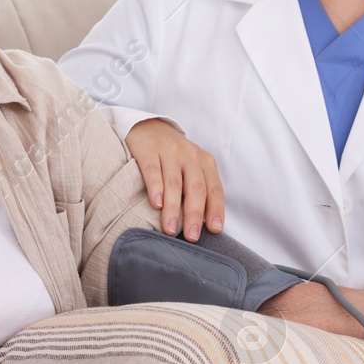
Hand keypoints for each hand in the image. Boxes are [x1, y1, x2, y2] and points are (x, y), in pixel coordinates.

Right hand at [123, 118, 224, 240]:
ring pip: (174, 182)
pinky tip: (155, 204)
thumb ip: (198, 190)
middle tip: (191, 237)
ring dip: (173, 207)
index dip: (215, 209)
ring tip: (170, 229)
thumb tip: (204, 226)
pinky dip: (155, 187)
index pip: (214, 188)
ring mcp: (168, 151)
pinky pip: (153, 170)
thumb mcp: (191, 168)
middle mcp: (189, 155)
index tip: (214, 230)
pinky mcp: (147, 149)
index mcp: (204, 162)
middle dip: (195, 214)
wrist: (148, 126)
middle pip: (195, 187)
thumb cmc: (173, 156)